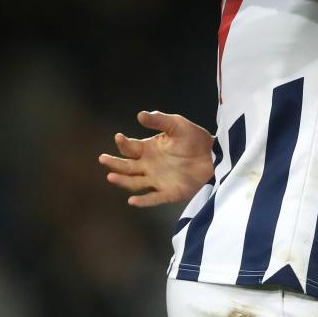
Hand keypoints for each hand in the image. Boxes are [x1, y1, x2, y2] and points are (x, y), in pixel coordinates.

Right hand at [99, 110, 215, 207]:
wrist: (215, 156)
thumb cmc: (195, 138)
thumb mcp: (177, 124)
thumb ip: (159, 120)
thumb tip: (139, 115)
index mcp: (149, 149)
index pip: (130, 148)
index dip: (123, 143)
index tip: (118, 137)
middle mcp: (149, 166)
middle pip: (126, 167)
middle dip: (114, 163)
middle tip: (102, 158)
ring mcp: (157, 180)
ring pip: (134, 183)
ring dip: (122, 181)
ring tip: (111, 176)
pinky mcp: (169, 193)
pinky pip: (153, 199)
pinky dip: (143, 201)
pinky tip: (132, 200)